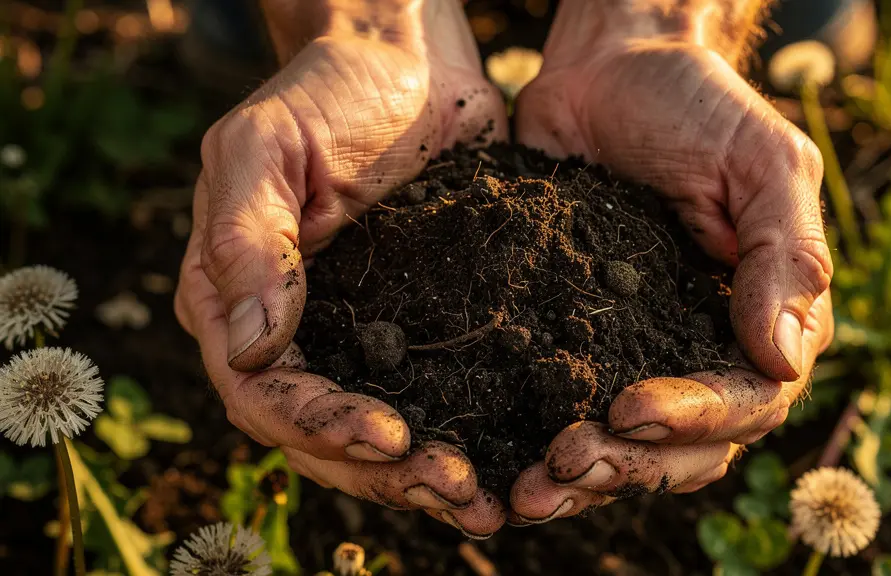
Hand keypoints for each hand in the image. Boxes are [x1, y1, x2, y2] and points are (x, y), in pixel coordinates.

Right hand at [174, 0, 508, 536]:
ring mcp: (355, 338)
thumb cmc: (328, 91)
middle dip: (384, 472)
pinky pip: (430, 400)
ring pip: (374, 437)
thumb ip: (247, 241)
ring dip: (423, 478)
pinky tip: (504, 462)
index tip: (390, 436)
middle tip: (456, 490)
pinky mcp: (414, 331)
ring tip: (485, 503)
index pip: (263, 394)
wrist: (408, 64)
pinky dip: (461, 436)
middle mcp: (292, 335)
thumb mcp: (264, 147)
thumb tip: (250, 347)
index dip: (320, 427)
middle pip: (319, 437)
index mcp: (234, 301)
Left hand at [509, 0, 834, 520]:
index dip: (697, 418)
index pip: (749, 400)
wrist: (608, 67)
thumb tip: (782, 358)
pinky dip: (536, 441)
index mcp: (764, 318)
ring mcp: (639, 350)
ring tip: (528, 488)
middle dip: (631, 464)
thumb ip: (787, 254)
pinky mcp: (575, 340)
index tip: (630, 407)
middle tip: (567, 462)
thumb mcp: (763, 162)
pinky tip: (501, 461)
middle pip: (687, 446)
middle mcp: (704, 348)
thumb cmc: (696, 103)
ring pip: (627, 446)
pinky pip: (564, 407)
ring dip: (584, 475)